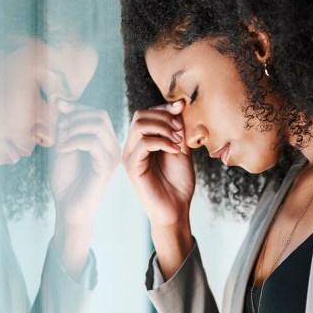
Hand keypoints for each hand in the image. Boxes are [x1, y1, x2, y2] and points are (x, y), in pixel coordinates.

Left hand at [51, 104, 120, 226]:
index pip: (96, 113)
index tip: (58, 112)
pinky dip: (73, 141)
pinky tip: (63, 151)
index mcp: (104, 141)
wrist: (68, 207)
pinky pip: (93, 142)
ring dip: (74, 128)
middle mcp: (111, 147)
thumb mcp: (62, 144)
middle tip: (60, 132)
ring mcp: (111, 156)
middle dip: (76, 117)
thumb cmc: (65, 180)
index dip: (77, 108)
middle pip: (100, 115)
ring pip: (98, 125)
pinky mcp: (106, 166)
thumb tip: (60, 99)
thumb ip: (64, 124)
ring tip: (61, 142)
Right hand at [122, 101, 193, 228]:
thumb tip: (180, 103)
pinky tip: (175, 151)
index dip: (164, 108)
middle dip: (163, 116)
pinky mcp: (132, 167)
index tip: (182, 108)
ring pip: (139, 125)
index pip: (147, 113)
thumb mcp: (182, 149)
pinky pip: (143, 143)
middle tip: (180, 130)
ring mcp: (130, 156)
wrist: (176, 209)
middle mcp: (133, 146)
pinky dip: (162, 142)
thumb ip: (178, 129)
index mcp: (143, 141)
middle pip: (140, 115)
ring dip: (163, 128)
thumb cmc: (179, 183)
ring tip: (178, 141)